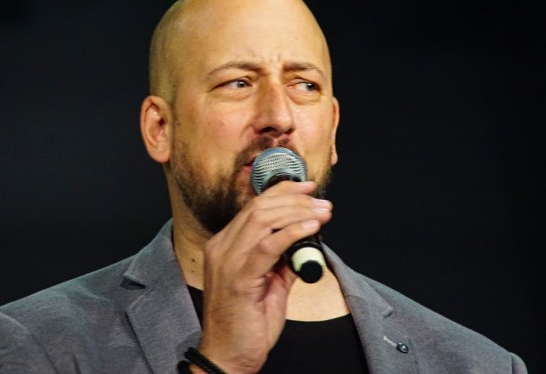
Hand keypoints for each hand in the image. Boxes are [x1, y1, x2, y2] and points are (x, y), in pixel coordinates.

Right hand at [196, 181, 332, 372]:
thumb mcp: (270, 287)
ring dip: (298, 212)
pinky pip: (267, 246)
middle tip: (322, 202)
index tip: (308, 188)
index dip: (283, 192)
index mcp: (226, 246)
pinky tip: (311, 228)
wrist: (228, 357)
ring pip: (263, 220)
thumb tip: (305, 245)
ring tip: (322, 213)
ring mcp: (227, 262)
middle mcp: (222, 248)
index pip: (255, 206)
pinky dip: (292, 233)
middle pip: (260, 208)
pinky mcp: (238, 278)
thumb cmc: (246, 325)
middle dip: (296, 199)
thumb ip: (284, 262)